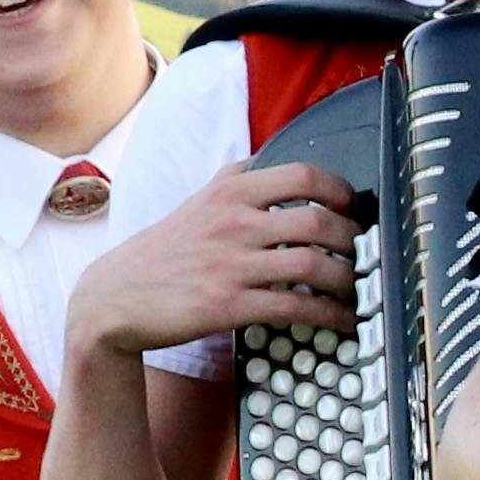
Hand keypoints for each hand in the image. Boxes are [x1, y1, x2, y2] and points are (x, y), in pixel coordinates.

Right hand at [71, 162, 362, 373]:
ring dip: (348, 280)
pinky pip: (296, 307)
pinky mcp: (229, 305)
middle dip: (353, 240)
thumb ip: (233, 181)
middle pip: (318, 221)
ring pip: (313, 266)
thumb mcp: (196, 204)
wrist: (114, 300)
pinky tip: (343, 320)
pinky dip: (330, 314)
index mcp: (229, 193)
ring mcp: (231, 265)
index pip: (302, 176)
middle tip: (365, 253)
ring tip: (359, 288)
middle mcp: (233, 223)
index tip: (354, 207)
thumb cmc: (161, 254)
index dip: (340, 191)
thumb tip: (268, 159)